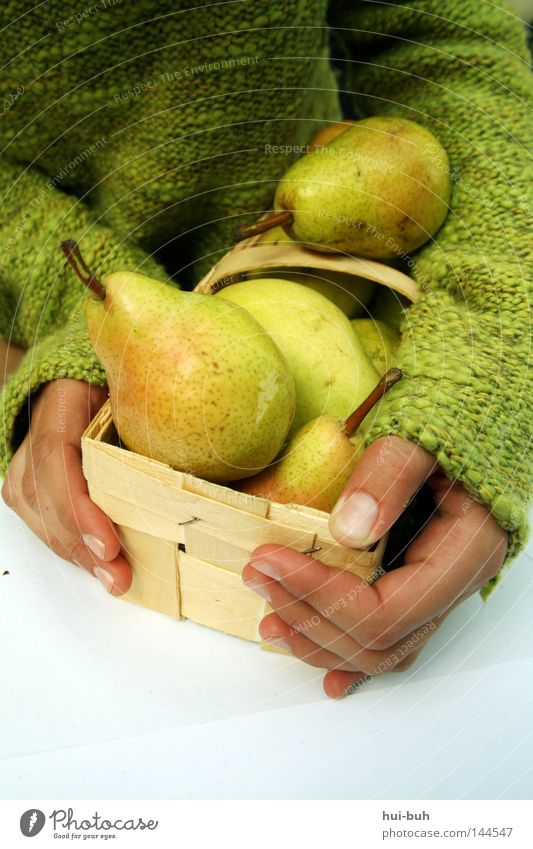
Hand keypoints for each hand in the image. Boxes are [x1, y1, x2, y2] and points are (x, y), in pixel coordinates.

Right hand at [2, 378, 130, 594]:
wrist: (87, 385)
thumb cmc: (120, 391)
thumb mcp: (136, 394)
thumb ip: (149, 418)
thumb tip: (195, 456)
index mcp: (61, 402)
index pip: (56, 459)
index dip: (79, 507)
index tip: (109, 544)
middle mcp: (34, 435)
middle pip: (47, 498)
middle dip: (84, 544)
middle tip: (119, 577)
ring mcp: (25, 463)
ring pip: (41, 517)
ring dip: (78, 553)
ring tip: (113, 580)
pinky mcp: (26, 487)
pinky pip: (43, 524)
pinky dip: (71, 548)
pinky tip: (96, 566)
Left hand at [243, 436, 506, 697]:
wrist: (476, 415)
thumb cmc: (453, 421)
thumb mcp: (420, 436)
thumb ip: (391, 474)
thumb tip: (346, 529)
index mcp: (465, 553)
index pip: (386, 609)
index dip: (321, 594)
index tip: (269, 560)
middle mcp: (455, 583)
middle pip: (378, 639)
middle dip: (308, 615)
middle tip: (256, 576)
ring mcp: (438, 588)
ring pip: (380, 648)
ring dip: (319, 639)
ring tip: (269, 620)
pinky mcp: (419, 582)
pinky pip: (388, 635)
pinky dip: (350, 652)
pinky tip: (326, 675)